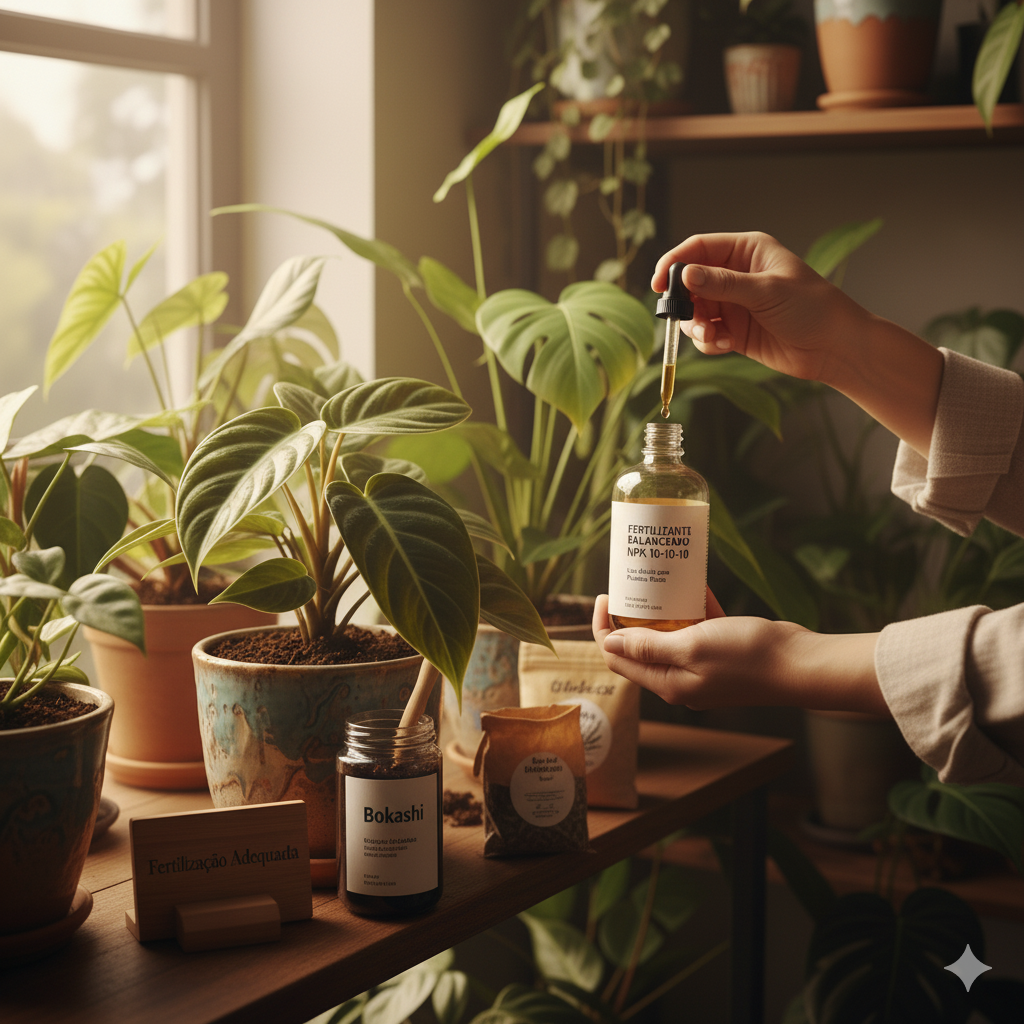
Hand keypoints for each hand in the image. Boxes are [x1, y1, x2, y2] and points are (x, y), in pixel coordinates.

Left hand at [591, 594, 887, 714]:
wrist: (800, 663)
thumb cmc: (747, 657)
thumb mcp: (691, 647)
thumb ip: (649, 646)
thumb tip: (609, 642)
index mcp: (668, 683)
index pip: (619, 658)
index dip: (603, 628)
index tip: (604, 597)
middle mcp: (682, 678)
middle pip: (641, 646)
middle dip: (630, 616)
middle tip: (628, 584)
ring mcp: (703, 666)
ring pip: (670, 635)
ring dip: (662, 609)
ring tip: (656, 580)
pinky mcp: (723, 652)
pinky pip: (698, 627)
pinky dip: (693, 607)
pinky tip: (693, 583)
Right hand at [651, 231, 865, 386]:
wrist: (834, 347)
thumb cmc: (812, 308)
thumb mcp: (765, 290)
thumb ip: (722, 283)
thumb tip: (685, 275)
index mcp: (746, 251)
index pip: (699, 248)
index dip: (675, 263)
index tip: (659, 283)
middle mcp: (736, 275)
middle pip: (690, 283)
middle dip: (684, 302)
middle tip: (683, 317)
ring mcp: (734, 304)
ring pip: (695, 311)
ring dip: (695, 325)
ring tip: (712, 336)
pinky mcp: (734, 331)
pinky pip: (706, 334)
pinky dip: (708, 342)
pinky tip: (725, 346)